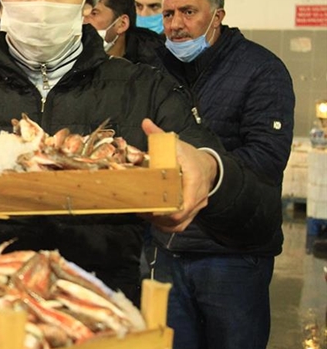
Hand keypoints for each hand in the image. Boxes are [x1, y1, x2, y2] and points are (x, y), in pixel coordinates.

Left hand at [139, 118, 217, 232]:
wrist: (208, 167)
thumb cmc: (190, 157)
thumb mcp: (176, 144)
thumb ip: (160, 136)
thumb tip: (146, 123)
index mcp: (195, 181)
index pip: (186, 203)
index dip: (169, 209)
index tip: (151, 208)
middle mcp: (197, 197)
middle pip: (179, 217)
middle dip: (158, 216)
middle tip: (139, 208)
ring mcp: (196, 207)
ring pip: (179, 224)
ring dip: (160, 222)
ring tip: (143, 214)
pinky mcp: (191, 213)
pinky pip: (179, 225)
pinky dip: (165, 225)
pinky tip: (152, 218)